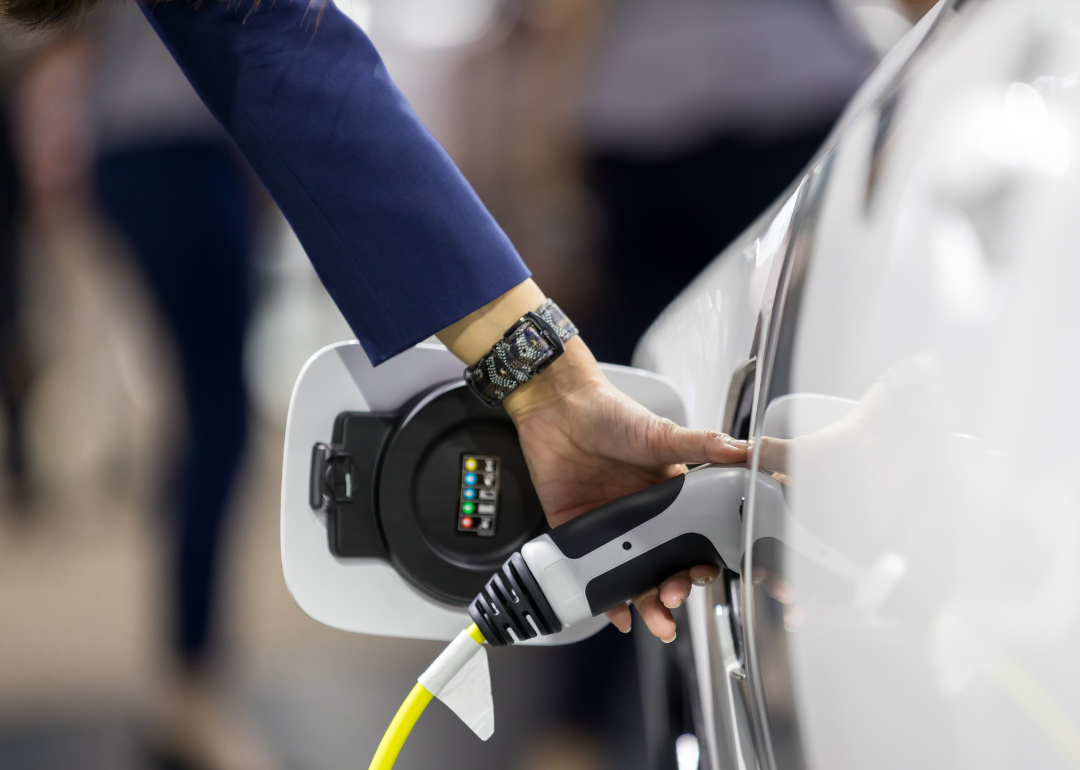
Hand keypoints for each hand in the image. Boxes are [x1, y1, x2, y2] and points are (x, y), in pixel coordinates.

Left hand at [439, 281, 747, 641]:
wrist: (557, 406)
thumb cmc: (609, 414)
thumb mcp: (660, 432)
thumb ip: (701, 445)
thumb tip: (744, 451)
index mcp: (669, 497)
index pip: (693, 541)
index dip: (703, 563)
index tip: (707, 574)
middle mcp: (642, 519)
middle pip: (666, 568)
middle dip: (677, 592)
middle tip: (677, 598)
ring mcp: (611, 529)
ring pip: (634, 578)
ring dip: (648, 604)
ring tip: (657, 619)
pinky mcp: (577, 534)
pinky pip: (593, 574)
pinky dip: (607, 600)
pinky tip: (619, 616)